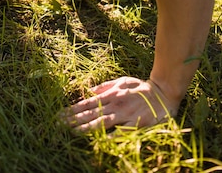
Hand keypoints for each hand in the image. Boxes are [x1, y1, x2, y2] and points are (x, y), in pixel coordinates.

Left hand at [63, 76, 178, 131]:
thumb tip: (90, 91)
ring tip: (72, 131)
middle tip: (59, 124)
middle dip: (74, 119)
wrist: (163, 93)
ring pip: (101, 122)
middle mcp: (114, 104)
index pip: (87, 103)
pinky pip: (120, 132)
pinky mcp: (135, 124)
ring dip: (85, 127)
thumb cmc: (141, 88)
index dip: (73, 109)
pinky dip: (110, 136)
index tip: (61, 114)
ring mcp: (124, 115)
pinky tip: (99, 140)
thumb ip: (106, 86)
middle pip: (90, 113)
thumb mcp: (122, 81)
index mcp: (111, 94)